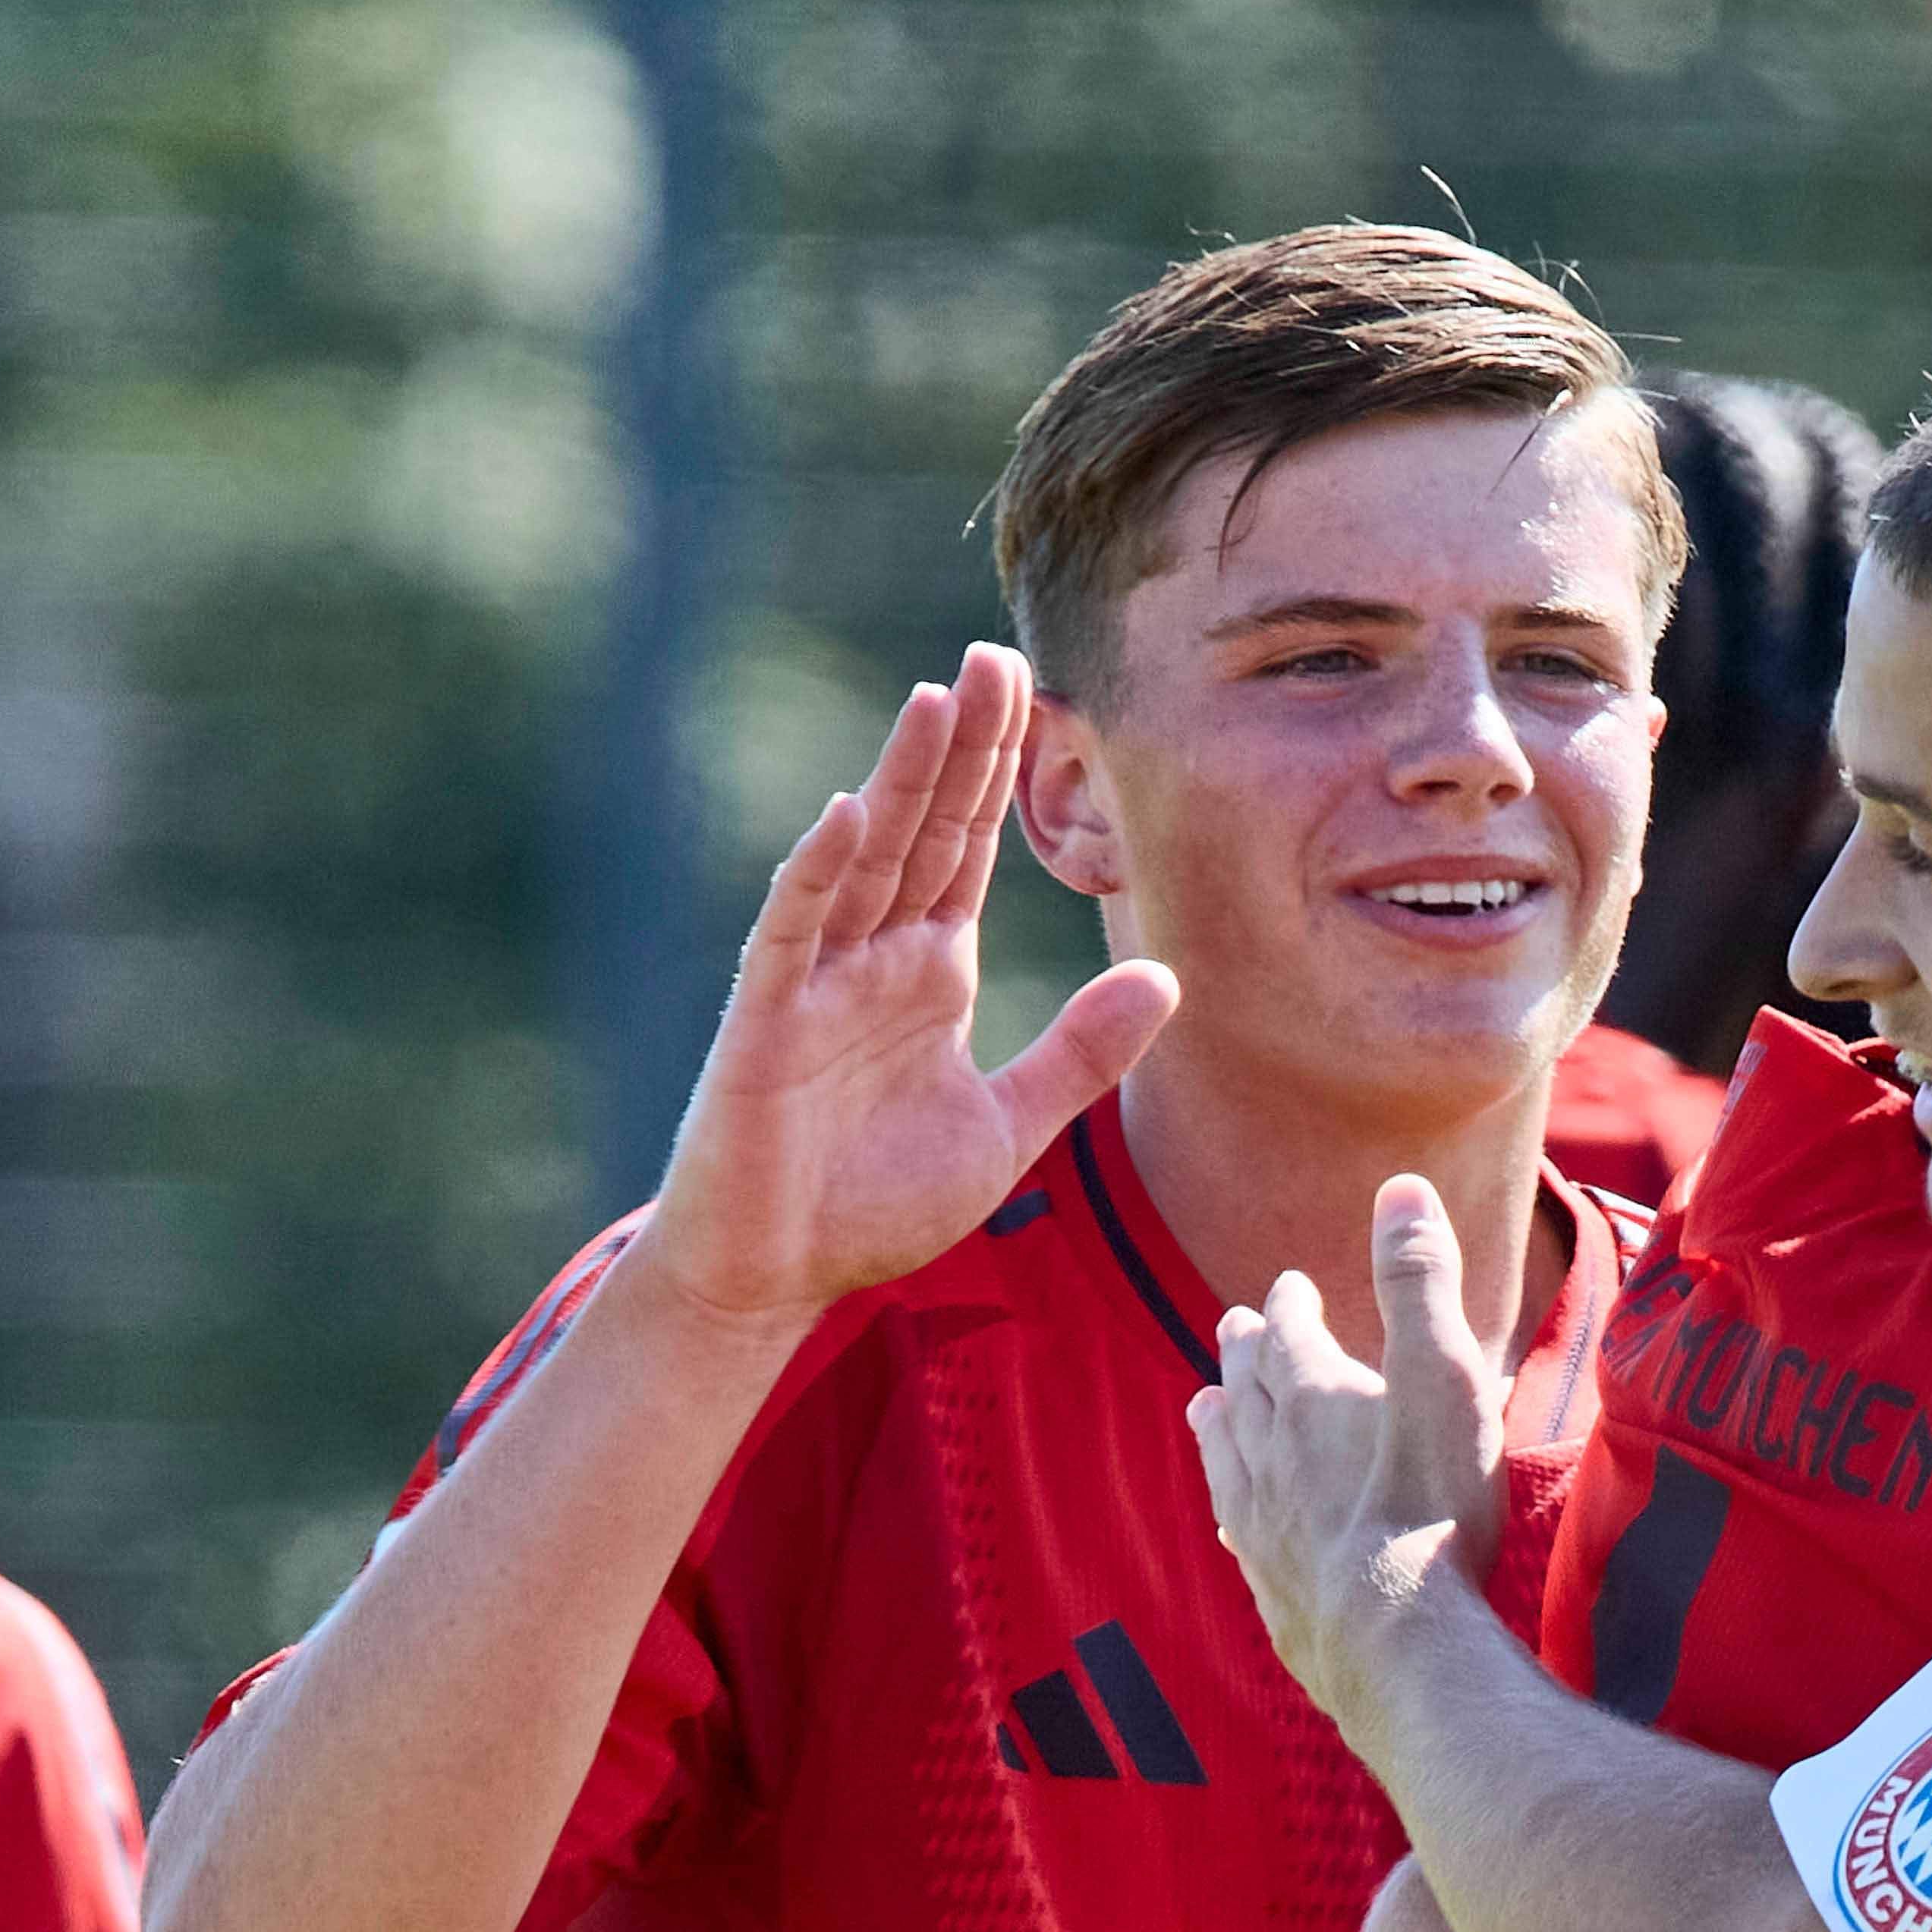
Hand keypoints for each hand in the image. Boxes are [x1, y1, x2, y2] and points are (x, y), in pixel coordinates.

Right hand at [637, 644, 1177, 1337]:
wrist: (780, 1277)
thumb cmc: (874, 1204)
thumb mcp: (1010, 1125)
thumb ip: (1081, 1053)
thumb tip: (1166, 978)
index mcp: (928, 973)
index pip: (970, 848)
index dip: (1001, 772)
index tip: (1033, 689)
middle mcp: (872, 959)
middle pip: (925, 829)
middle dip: (962, 746)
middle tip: (998, 654)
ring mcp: (814, 984)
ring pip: (864, 859)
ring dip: (900, 781)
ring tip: (938, 701)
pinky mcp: (765, 1025)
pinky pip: (793, 934)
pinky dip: (818, 874)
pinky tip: (849, 812)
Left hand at [1188, 1178, 1507, 1717]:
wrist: (1397, 1638)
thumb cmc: (1429, 1505)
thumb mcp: (1443, 1375)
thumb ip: (1419, 1281)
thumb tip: (1400, 1187)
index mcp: (1313, 1397)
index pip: (1290, 1334)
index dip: (1289, 1305)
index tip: (1287, 1285)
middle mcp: (1272, 1456)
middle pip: (1249, 1390)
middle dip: (1247, 1353)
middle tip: (1239, 1327)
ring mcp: (1266, 1527)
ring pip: (1230, 1459)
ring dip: (1222, 1423)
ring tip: (1208, 1402)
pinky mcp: (1274, 1589)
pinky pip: (1241, 1534)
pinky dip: (1234, 1510)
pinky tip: (1231, 1522)